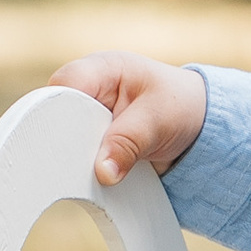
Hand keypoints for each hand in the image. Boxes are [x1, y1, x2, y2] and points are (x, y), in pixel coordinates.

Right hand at [48, 49, 208, 185]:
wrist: (194, 120)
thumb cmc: (177, 105)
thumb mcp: (158, 120)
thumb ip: (129, 143)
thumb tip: (103, 173)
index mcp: (101, 69)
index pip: (64, 86)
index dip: (59, 114)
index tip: (66, 146)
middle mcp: (86, 90)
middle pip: (55, 114)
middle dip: (65, 142)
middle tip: (81, 167)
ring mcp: (85, 115)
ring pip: (62, 138)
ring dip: (74, 158)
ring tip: (89, 174)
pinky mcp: (88, 139)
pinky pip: (75, 155)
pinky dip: (82, 168)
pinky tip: (89, 181)